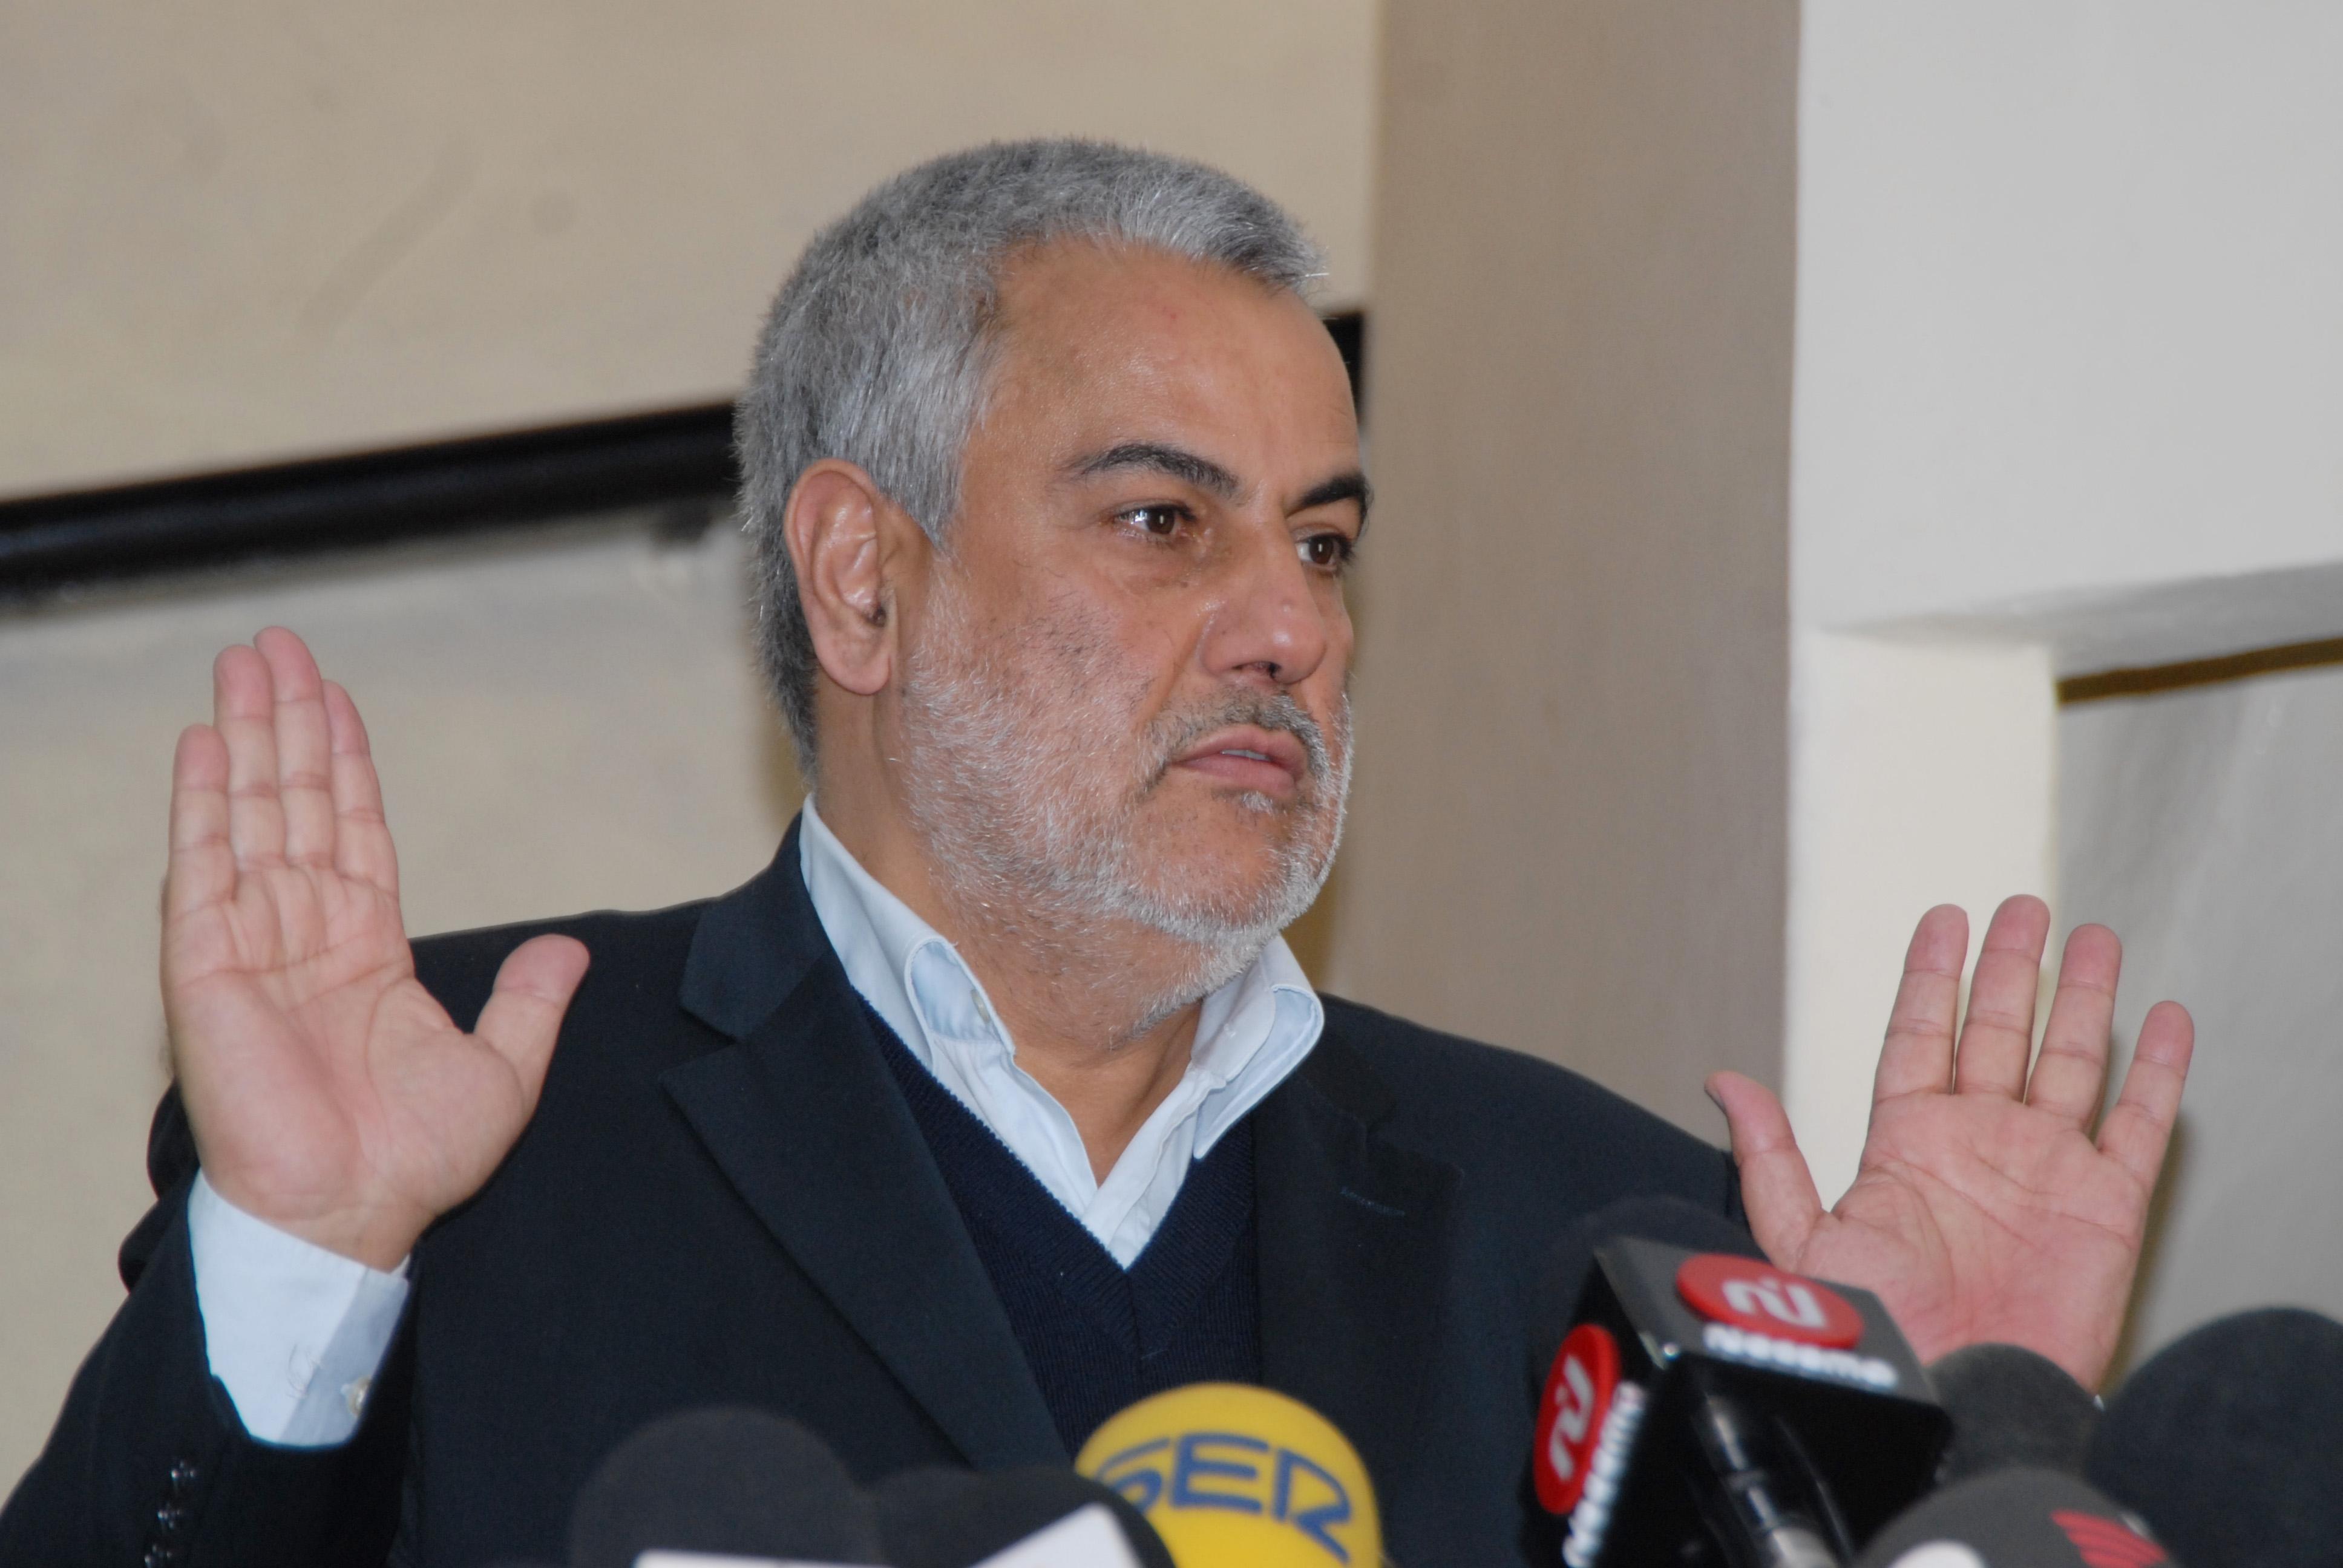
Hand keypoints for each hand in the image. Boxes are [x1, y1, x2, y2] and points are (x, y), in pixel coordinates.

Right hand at [162, 628, 587, 1268]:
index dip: (344, 761)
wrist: (355, 1212)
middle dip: (285, 722)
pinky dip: (200, 805)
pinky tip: (201, 745)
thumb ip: (531, 1001)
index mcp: (367, 950)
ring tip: (240, 662)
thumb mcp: (502, 1069)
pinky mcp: (208, 967)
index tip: (334, 696)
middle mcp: (305, 932)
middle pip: (294, 801)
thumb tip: (571, 951)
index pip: (354, 828)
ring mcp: (253, 943)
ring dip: (243, 737)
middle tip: (275, 646)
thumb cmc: (414, 1159)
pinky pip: (202, 870)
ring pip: (249, 815)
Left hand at [1707, 896, 2192, 1387]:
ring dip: (2083, 999)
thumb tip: (1723, 1082)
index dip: (1931, 976)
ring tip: (2091, 937)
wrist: (1955, 1395)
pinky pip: (2137, 1123)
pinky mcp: (2107, 1204)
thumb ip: (1769, 1159)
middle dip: (2010, 967)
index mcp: (1908, 1142)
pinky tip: (2162, 1020)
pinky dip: (2154, 1071)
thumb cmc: (1880, 1334)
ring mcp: (2045, 1168)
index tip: (1943, 916)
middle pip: (1998, 1030)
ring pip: (2070, 1060)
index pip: (1920, 1034)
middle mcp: (1979, 1143)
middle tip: (2023, 905)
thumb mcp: (1804, 1241)